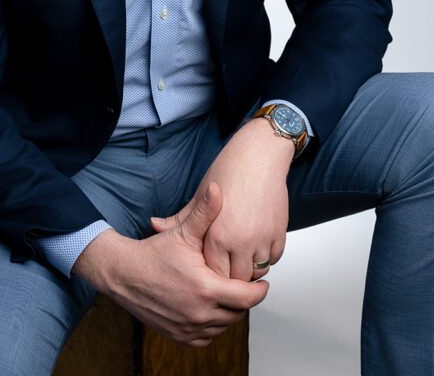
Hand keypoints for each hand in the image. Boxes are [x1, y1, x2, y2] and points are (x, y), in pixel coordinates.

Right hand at [72, 181, 268, 346]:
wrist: (124, 274)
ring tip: (229, 293)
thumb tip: (217, 188)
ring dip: (230, 312)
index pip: (247, 297)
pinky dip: (213, 325)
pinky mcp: (179, 336)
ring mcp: (188, 328)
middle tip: (246, 284)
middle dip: (245, 299)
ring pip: (224, 326)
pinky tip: (211, 307)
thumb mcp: (183, 231)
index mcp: (205, 289)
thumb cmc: (153, 253)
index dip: (259, 289)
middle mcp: (199, 314)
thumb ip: (204, 211)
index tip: (262, 281)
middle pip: (238, 313)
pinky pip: (208, 337)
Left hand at [151, 119, 291, 281]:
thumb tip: (155, 225)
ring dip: (251, 268)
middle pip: (237, 279)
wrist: (259, 154)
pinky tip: (257, 245)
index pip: (214, 275)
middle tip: (229, 270)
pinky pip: (274, 258)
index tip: (212, 270)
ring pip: (258, 272)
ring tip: (243, 258)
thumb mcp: (198, 196)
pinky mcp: (278, 234)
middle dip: (232, 277)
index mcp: (217, 235)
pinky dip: (267, 256)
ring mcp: (262, 239)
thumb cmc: (229, 171)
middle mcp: (240, 242)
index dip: (213, 275)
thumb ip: (179, 219)